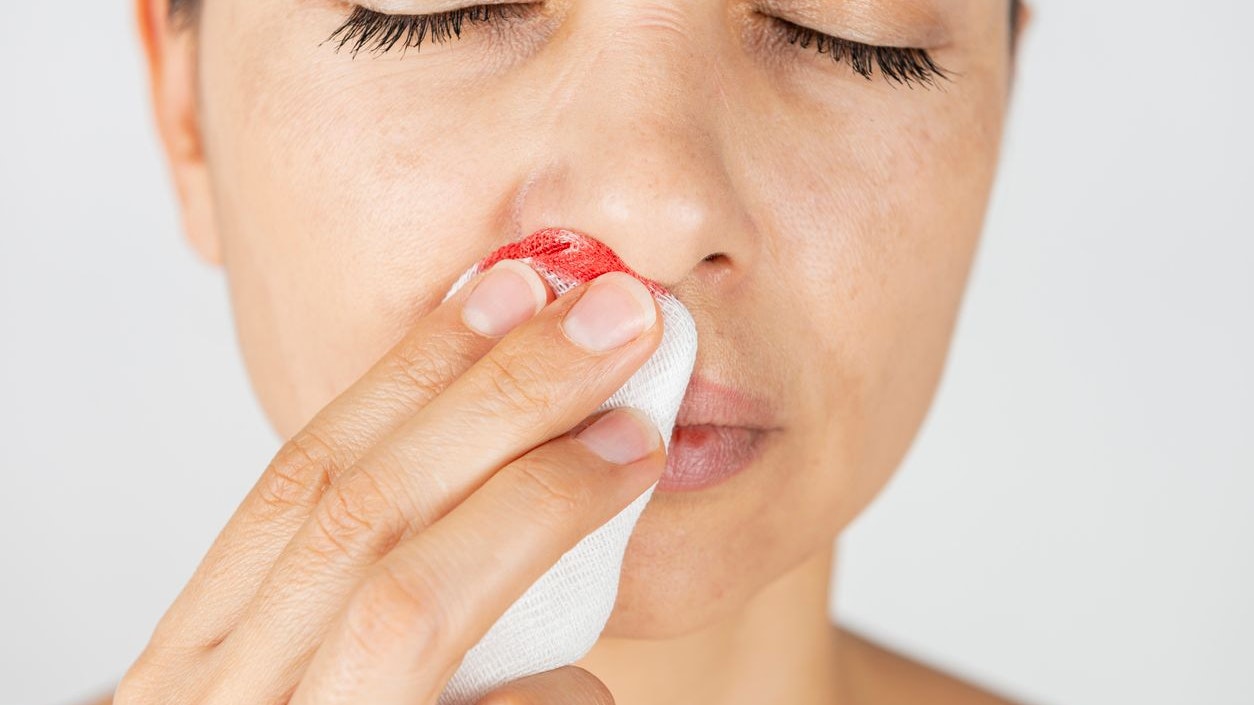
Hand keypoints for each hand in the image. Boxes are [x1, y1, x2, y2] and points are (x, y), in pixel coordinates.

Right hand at [114, 260, 665, 704]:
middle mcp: (218, 698)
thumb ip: (386, 594)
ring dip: (529, 504)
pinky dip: (539, 693)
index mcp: (203, 656)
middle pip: (355, 508)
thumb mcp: (326, 678)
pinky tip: (586, 676)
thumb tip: (522, 466)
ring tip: (635, 438)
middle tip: (608, 315)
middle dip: (492, 397)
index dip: (412, 370)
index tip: (507, 282)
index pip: (306, 476)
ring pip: (402, 606)